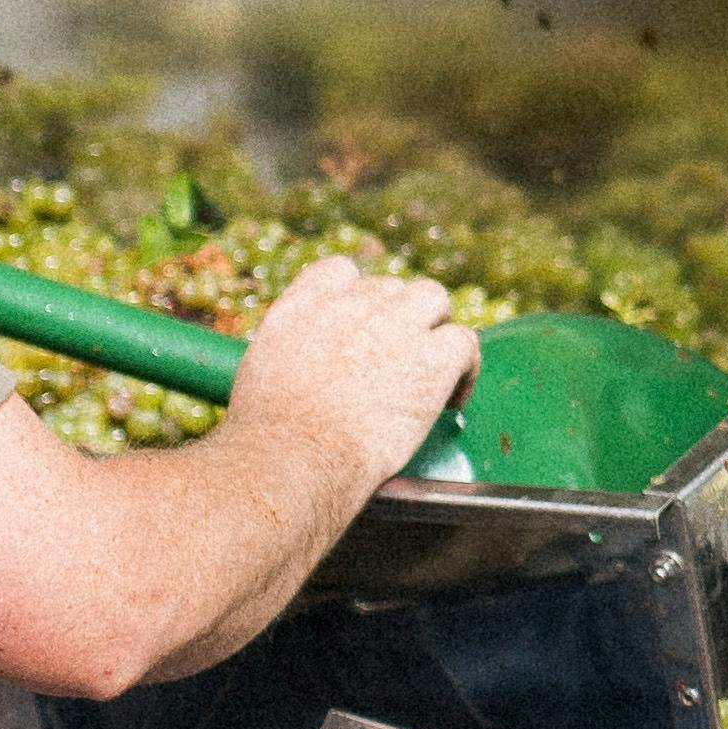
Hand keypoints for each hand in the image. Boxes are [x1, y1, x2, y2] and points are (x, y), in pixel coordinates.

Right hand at [233, 259, 473, 493]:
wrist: (294, 456)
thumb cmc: (271, 438)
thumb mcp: (262, 374)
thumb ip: (292, 352)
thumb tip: (309, 368)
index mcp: (303, 306)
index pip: (340, 271)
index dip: (358, 296)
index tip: (363, 325)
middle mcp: (351, 305)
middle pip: (391, 289)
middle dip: (397, 320)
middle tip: (399, 362)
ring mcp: (395, 326)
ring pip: (433, 299)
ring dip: (434, 328)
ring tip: (431, 369)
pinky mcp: (432, 358)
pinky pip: (465, 342)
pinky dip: (465, 369)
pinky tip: (452, 400)